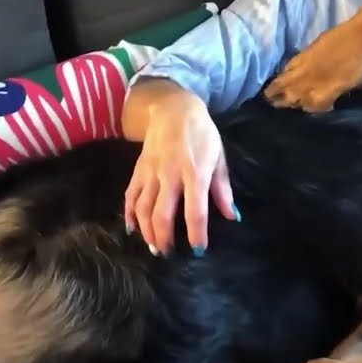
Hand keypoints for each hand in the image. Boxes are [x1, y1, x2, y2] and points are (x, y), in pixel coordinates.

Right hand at [124, 95, 237, 256]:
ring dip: (147, 231)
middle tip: (169, 254)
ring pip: (143, 207)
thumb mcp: (218, 157)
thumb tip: (232, 216)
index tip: (198, 249)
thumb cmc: (201, 134)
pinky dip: (129, 214)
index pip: (195, 209)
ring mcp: (151, 172)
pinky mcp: (138, 169)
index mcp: (195, 172)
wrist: (173, 109)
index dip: (197, 232)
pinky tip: (132, 229)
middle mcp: (170, 174)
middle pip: (163, 212)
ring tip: (154, 247)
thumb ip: (222, 189)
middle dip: (164, 237)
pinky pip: (130, 195)